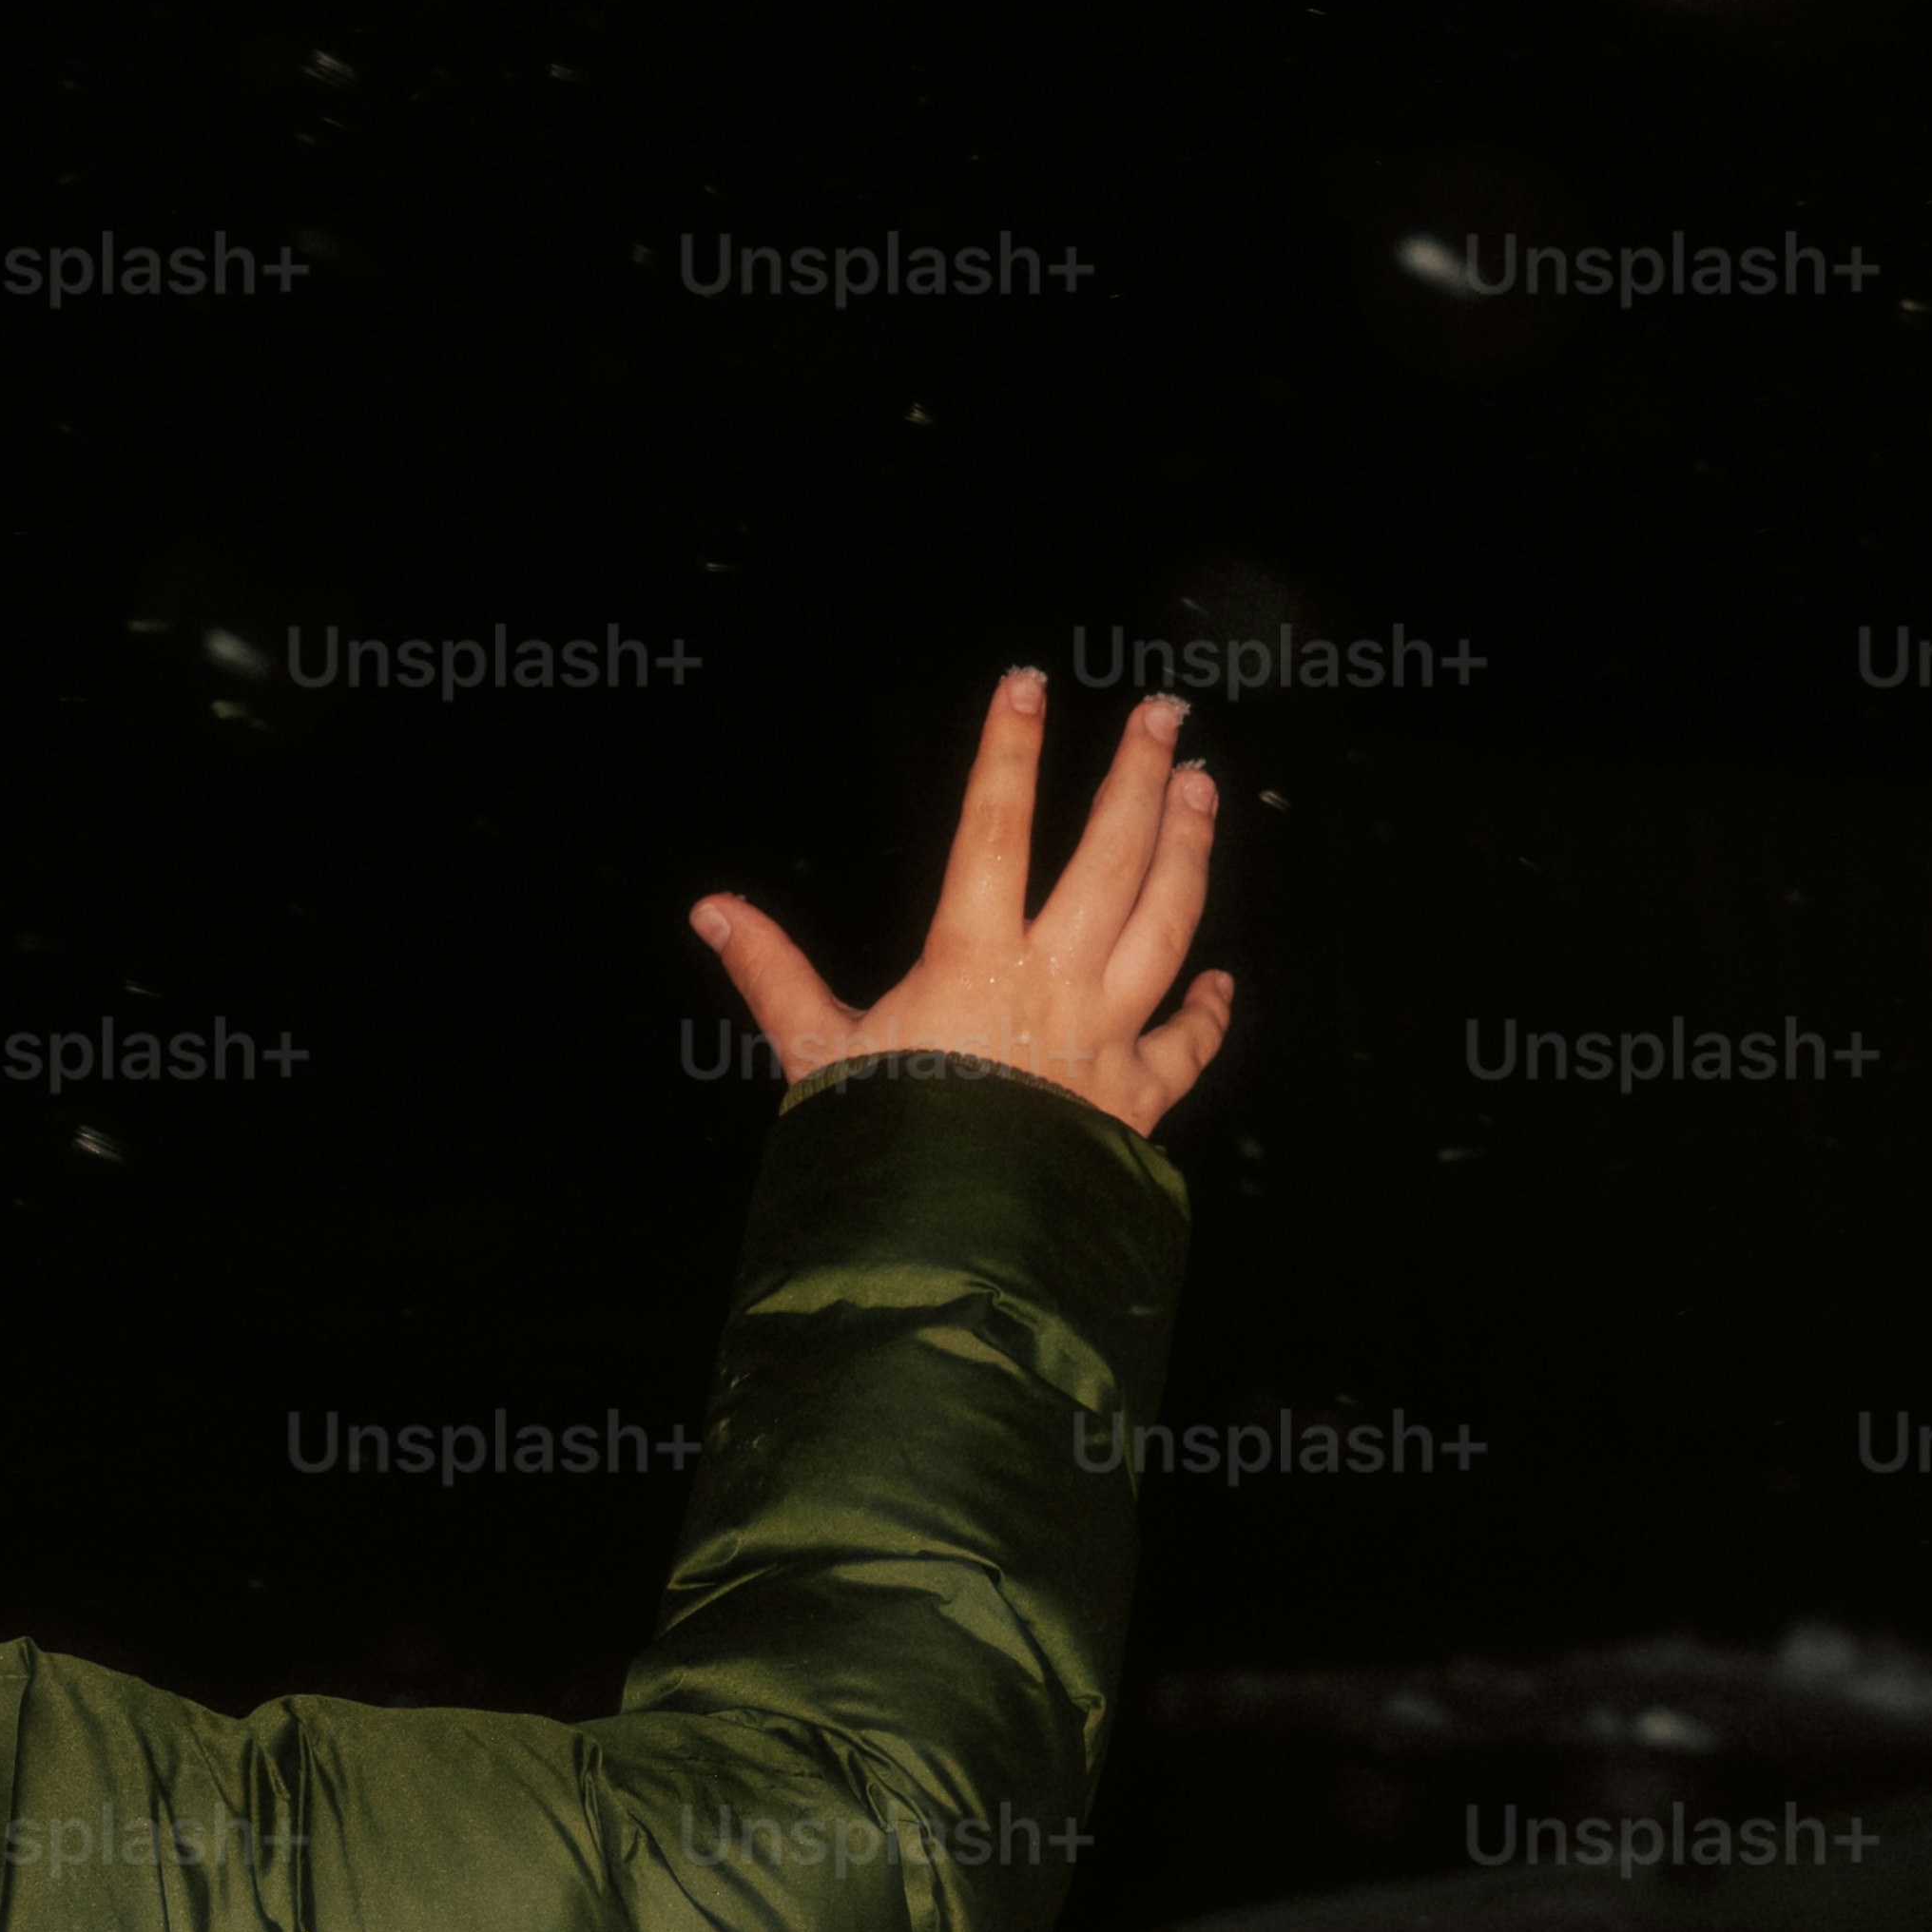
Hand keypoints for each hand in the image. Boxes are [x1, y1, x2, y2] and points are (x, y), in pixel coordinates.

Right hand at [687, 668, 1234, 1133]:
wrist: (952, 1247)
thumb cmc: (880, 1148)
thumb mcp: (814, 1054)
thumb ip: (773, 975)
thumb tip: (711, 909)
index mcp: (972, 960)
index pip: (994, 829)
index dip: (1009, 751)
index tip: (1027, 684)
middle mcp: (1053, 982)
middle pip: (1111, 857)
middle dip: (1139, 776)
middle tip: (1165, 714)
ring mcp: (1106, 1037)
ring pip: (1167, 925)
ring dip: (1189, 853)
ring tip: (1202, 792)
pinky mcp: (1136, 1101)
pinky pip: (1186, 1046)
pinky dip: (1208, 1012)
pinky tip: (1220, 980)